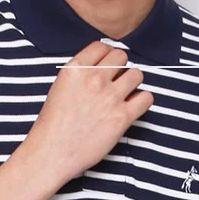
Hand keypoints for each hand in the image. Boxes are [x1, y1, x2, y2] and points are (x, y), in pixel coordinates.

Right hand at [23, 39, 152, 187]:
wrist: (51, 153)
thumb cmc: (52, 126)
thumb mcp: (59, 88)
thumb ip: (80, 75)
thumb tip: (101, 68)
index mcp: (75, 69)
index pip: (102, 46)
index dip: (107, 55)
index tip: (107, 66)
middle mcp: (93, 79)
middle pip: (121, 56)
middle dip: (120, 67)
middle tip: (115, 81)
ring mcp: (109, 97)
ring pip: (136, 74)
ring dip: (132, 82)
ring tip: (124, 94)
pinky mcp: (122, 117)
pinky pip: (146, 98)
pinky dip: (142, 101)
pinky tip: (133, 107)